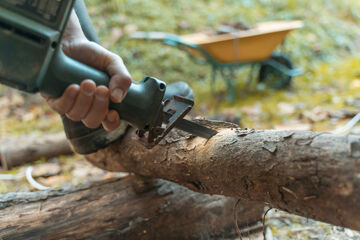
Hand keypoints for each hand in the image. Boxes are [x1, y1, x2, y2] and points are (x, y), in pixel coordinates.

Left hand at [42, 11, 130, 130]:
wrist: (71, 42)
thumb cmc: (93, 55)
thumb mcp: (113, 63)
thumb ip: (123, 78)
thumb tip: (118, 99)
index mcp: (103, 103)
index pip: (108, 123)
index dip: (111, 122)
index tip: (113, 112)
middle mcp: (86, 108)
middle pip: (92, 122)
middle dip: (99, 107)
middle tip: (102, 89)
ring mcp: (69, 105)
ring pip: (77, 116)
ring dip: (84, 101)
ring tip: (88, 82)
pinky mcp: (53, 98)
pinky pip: (61, 108)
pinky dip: (69, 99)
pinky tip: (74, 87)